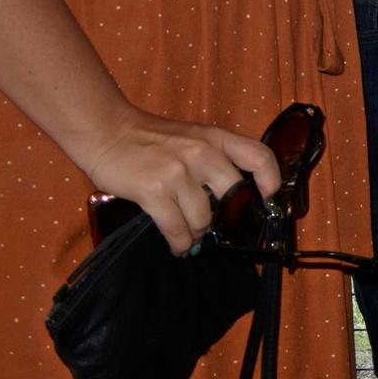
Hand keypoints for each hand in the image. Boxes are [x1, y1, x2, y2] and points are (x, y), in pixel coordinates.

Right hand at [74, 108, 283, 255]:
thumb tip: (233, 197)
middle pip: (232, 199)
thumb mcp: (193, 137)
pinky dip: (180, 243)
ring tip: (190, 237)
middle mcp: (203, 153)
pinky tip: (179, 245)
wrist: (107, 132)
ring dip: (198, 235)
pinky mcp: (155, 190)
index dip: (270, 182)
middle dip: (226, 222)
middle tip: (217, 231)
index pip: (259, 157)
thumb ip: (216, 158)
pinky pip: (177, 229)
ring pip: (203, 220)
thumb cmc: (150, 139)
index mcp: (216, 138)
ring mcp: (179, 172)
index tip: (268, 201)